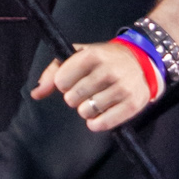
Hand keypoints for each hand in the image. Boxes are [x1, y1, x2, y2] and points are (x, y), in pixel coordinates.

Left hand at [30, 40, 156, 132]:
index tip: (73, 80)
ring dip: (86, 110)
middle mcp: (108, 70)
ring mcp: (122, 87)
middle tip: (86, 91)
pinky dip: (96, 123)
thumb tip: (36, 93)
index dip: (64, 83)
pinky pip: (103, 123)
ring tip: (96, 100)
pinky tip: (99, 115)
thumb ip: (54, 71)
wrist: (143, 61)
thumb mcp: (79, 55)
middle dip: (74, 98)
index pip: (61, 80)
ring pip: (86, 112)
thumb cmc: (104, 59)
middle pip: (72, 98)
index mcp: (92, 55)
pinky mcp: (132, 104)